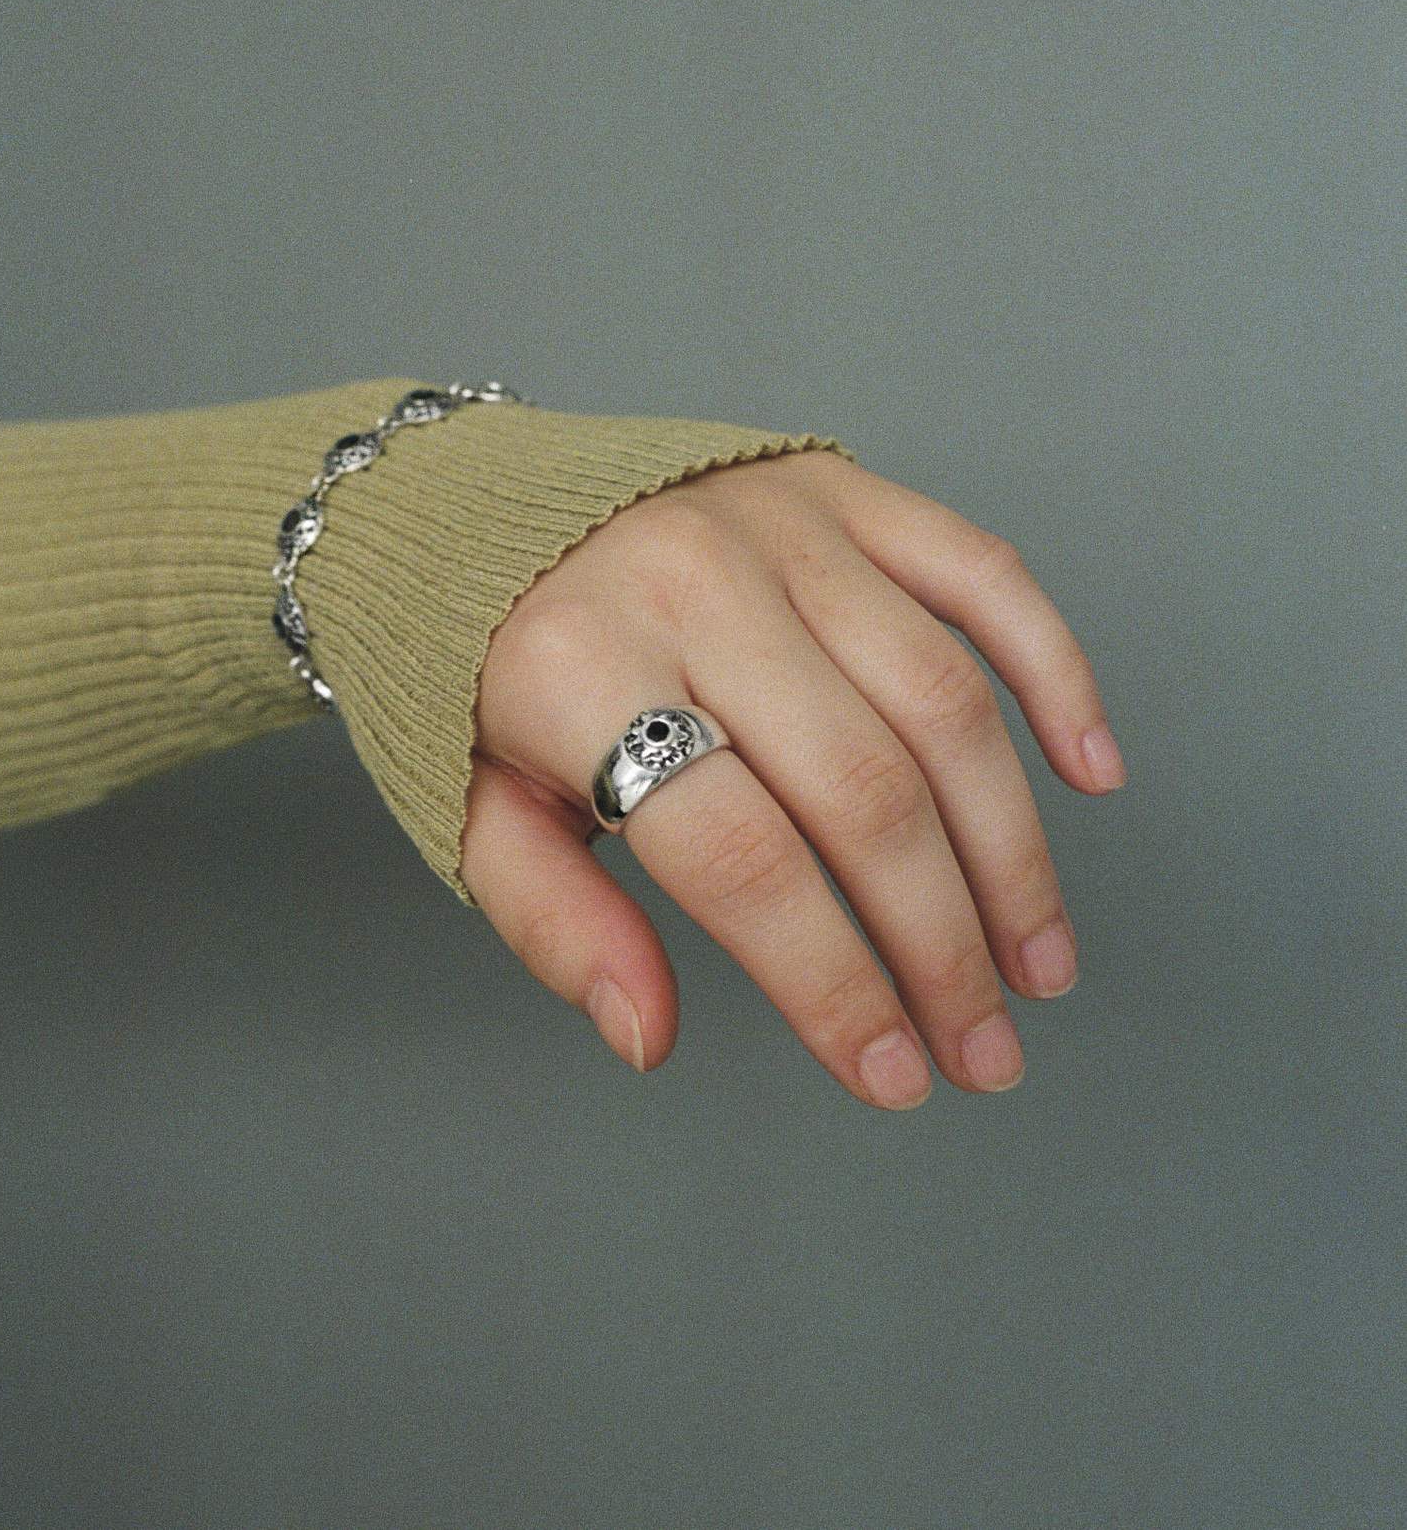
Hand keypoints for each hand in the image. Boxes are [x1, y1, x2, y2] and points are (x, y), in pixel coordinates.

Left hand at [460, 448, 1124, 1107]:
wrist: (476, 504)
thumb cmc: (484, 675)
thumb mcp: (477, 810)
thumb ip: (557, 924)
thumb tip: (652, 1037)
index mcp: (583, 672)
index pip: (743, 861)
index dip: (833, 983)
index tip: (893, 1076)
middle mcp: (697, 585)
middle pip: (863, 793)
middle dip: (942, 947)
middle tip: (985, 1050)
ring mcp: (782, 527)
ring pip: (942, 701)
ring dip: (1011, 851)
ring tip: (1039, 963)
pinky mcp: (842, 488)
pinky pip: (981, 572)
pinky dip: (1054, 669)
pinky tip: (1090, 771)